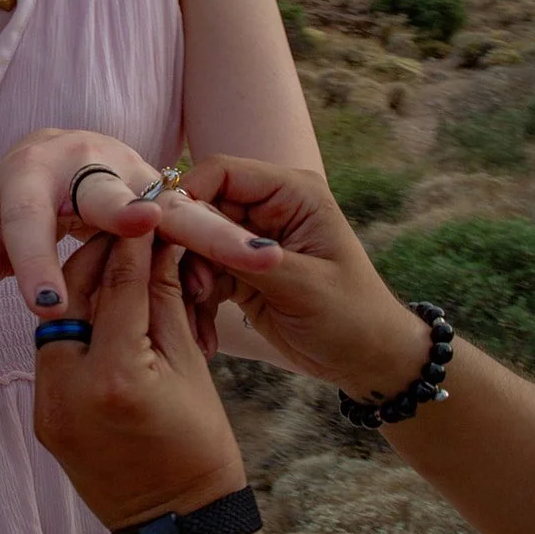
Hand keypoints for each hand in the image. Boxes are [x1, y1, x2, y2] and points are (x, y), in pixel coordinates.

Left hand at [0, 127, 280, 334]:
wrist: (68, 150)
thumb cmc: (24, 200)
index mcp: (32, 176)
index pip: (28, 222)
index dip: (35, 262)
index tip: (44, 307)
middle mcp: (87, 166)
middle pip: (107, 194)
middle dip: (127, 210)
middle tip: (147, 223)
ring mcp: (136, 174)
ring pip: (176, 205)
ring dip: (215, 232)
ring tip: (260, 259)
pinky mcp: (171, 191)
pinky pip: (199, 223)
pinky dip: (221, 254)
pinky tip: (258, 280)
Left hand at [33, 233, 247, 531]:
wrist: (176, 526)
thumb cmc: (200, 448)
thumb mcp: (190, 366)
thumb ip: (164, 300)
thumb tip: (159, 242)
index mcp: (115, 378)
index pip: (120, 287)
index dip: (135, 242)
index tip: (144, 207)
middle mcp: (68, 391)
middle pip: (74, 296)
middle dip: (98, 255)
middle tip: (123, 224)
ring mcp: (48, 409)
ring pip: (58, 322)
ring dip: (83, 287)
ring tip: (111, 257)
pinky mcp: (43, 419)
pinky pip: (54, 355)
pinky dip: (77, 325)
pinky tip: (99, 304)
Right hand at [180, 157, 429, 401]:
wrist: (368, 361)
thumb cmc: (351, 317)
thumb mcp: (301, 285)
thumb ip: (244, 255)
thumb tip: (189, 228)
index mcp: (292, 193)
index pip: (221, 172)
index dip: (188, 197)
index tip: (166, 236)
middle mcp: (268, 207)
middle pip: (200, 207)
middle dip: (187, 248)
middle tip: (191, 290)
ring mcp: (251, 240)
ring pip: (194, 244)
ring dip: (188, 280)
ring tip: (199, 314)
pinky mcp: (240, 271)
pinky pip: (200, 274)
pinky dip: (196, 301)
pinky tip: (204, 334)